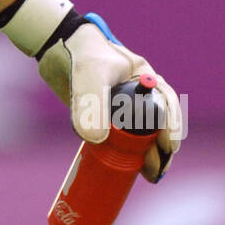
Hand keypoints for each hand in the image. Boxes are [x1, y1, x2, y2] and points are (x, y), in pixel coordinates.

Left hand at [38, 14, 182, 183]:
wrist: (54, 49)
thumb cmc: (79, 54)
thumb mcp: (89, 77)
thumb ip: (92, 104)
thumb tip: (97, 140)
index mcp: (144, 79)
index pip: (166, 105)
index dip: (171, 127)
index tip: (169, 147)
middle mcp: (136, 94)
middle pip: (156, 125)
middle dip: (161, 149)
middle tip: (157, 170)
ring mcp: (118, 107)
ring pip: (140, 136)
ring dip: (147, 156)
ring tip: (149, 175)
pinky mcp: (101, 118)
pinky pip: (118, 140)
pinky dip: (124, 156)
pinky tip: (127, 171)